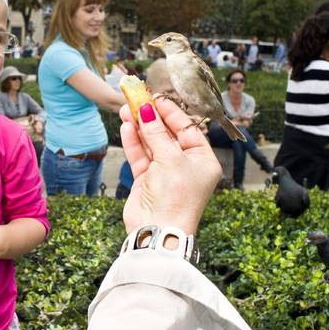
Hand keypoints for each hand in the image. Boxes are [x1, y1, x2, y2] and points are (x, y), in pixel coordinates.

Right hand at [119, 98, 221, 235]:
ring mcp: (165, 173)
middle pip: (167, 135)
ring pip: (151, 143)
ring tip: (125, 109)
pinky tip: (126, 127)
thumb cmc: (176, 196)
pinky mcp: (147, 180)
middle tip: (137, 100)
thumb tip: (146, 111)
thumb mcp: (170, 159)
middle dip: (152, 118)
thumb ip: (156, 133)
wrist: (158, 230)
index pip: (187, 129)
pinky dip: (133, 142)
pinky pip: (140, 156)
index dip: (171, 113)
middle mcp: (185, 166)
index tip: (157, 99)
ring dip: (139, 127)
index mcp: (203, 161)